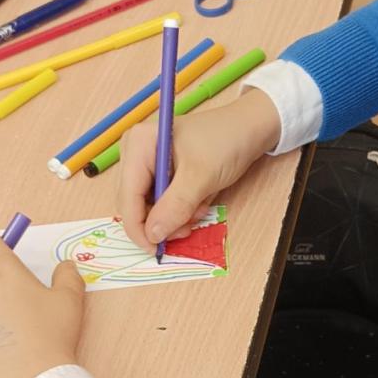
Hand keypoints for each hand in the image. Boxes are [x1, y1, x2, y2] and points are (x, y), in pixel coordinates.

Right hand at [118, 89, 280, 248]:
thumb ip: (175, 207)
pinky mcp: (161, 170)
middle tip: (187, 227)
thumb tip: (152, 235)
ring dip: (174, 215)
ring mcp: (148, 161)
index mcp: (138, 145)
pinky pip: (161, 200)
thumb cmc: (225, 142)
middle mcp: (136, 152)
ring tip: (199, 208)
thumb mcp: (201, 177)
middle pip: (134, 202)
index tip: (154, 250)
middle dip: (161, 220)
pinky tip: (199, 201)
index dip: (137, 227)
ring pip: (149, 205)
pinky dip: (180, 208)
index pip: (127, 196)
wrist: (250, 128)